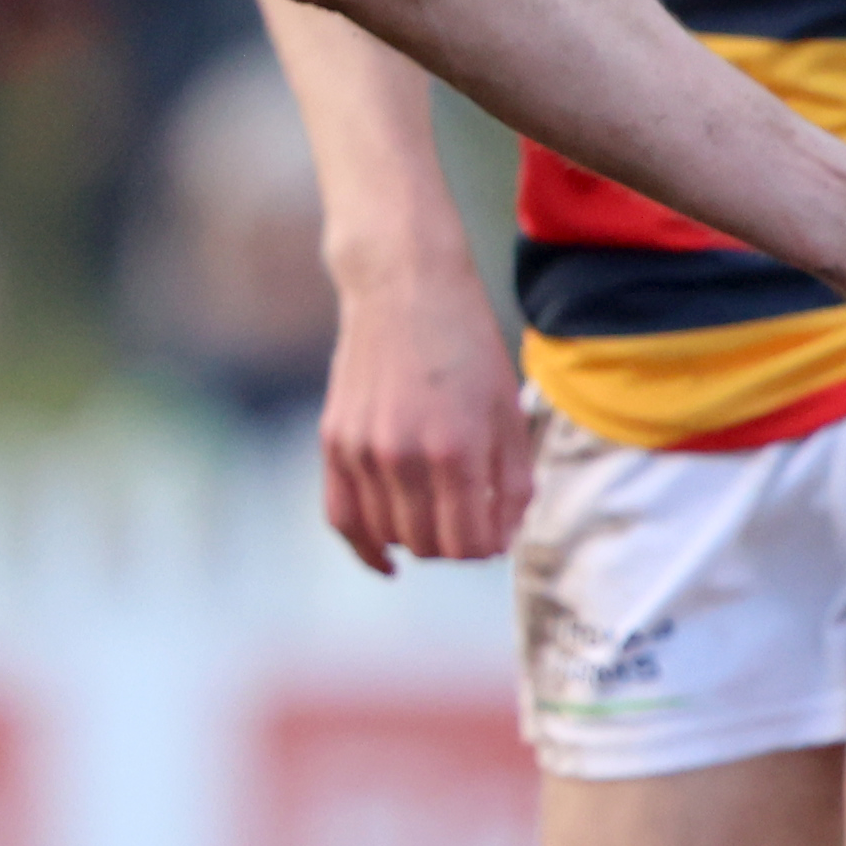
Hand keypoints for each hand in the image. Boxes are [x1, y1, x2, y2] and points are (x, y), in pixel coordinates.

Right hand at [316, 261, 542, 572]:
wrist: (403, 285)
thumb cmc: (466, 344)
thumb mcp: (507, 410)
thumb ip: (512, 481)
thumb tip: (503, 537)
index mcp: (456, 450)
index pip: (469, 545)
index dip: (487, 547)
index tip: (495, 531)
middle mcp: (403, 457)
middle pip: (430, 547)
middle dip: (457, 544)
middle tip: (471, 520)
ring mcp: (361, 452)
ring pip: (389, 535)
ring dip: (418, 539)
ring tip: (438, 515)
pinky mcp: (333, 442)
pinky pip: (342, 517)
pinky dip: (366, 546)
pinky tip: (388, 559)